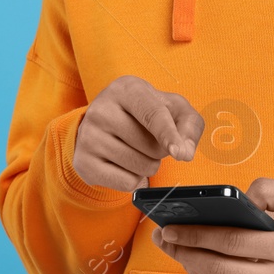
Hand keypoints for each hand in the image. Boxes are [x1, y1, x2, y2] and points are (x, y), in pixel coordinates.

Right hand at [71, 76, 204, 191]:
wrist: (104, 122)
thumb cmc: (145, 113)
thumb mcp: (172, 108)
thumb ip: (189, 125)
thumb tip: (185, 152)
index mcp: (126, 89)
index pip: (152, 114)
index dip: (168, 134)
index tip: (179, 152)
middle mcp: (102, 110)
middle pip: (150, 146)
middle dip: (160, 150)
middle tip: (148, 138)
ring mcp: (89, 136)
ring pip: (140, 166)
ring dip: (149, 165)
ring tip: (136, 150)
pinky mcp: (84, 162)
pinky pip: (127, 183)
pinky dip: (135, 179)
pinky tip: (124, 164)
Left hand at [151, 177, 273, 273]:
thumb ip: (270, 191)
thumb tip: (236, 198)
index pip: (232, 243)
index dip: (197, 235)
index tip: (171, 226)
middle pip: (219, 270)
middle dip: (184, 253)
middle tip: (163, 238)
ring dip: (193, 269)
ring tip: (176, 249)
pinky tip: (200, 263)